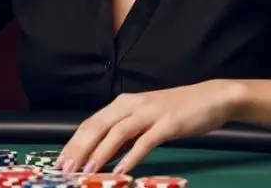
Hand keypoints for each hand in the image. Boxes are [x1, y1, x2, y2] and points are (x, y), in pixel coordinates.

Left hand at [56, 80, 245, 173]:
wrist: (210, 97)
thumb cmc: (176, 110)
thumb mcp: (144, 117)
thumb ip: (124, 131)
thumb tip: (101, 153)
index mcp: (124, 103)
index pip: (91, 123)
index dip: (73, 142)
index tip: (60, 161)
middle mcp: (132, 104)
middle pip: (98, 126)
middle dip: (79, 148)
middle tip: (65, 169)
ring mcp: (150, 113)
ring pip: (118, 132)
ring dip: (101, 152)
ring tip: (87, 171)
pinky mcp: (168, 123)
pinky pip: (146, 141)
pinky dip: (132, 155)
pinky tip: (122, 169)